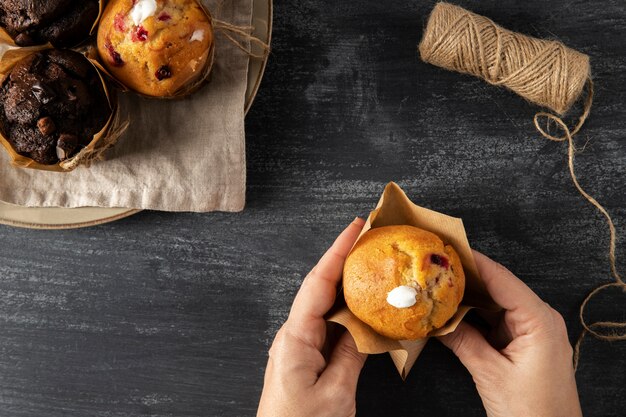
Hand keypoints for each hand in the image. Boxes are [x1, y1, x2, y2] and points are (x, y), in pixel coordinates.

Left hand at [257, 218, 367, 416]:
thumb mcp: (336, 393)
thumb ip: (352, 354)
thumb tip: (366, 324)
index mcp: (295, 338)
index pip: (318, 284)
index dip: (337, 251)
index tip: (356, 228)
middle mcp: (293, 336)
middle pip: (320, 288)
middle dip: (344, 261)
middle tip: (370, 240)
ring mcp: (299, 347)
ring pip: (326, 307)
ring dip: (348, 287)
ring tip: (373, 267)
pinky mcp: (306, 358)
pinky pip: (329, 327)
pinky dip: (348, 314)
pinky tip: (365, 309)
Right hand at [438, 250, 581, 416]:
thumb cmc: (532, 411)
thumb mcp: (490, 374)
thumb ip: (462, 341)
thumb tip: (435, 319)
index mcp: (538, 320)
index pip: (500, 279)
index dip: (473, 261)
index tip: (448, 247)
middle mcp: (538, 319)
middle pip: (497, 287)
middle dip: (466, 277)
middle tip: (435, 266)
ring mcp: (531, 331)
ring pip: (494, 303)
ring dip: (468, 298)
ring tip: (438, 286)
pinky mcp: (523, 343)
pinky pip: (495, 320)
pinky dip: (474, 316)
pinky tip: (452, 312)